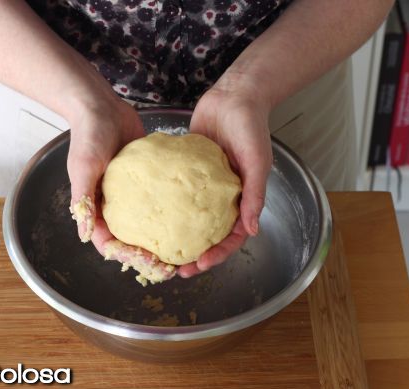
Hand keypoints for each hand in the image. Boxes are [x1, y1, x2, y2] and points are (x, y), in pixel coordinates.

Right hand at [67, 91, 175, 282]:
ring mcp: (133, 194)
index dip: (129, 258)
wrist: (101, 107)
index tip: (151, 263)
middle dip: (150, 256)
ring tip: (186, 249)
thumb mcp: (83, 167)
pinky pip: (161, 200)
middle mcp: (114, 206)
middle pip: (131, 240)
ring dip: (164, 239)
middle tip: (174, 265)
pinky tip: (193, 216)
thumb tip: (85, 234)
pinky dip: (173, 210)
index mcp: (96, 208)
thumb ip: (83, 200)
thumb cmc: (88, 136)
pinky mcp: (148, 180)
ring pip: (148, 225)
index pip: (110, 244)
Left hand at [178, 81, 272, 277]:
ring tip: (160, 251)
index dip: (218, 255)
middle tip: (176, 269)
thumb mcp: (258, 163)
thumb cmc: (252, 129)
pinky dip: (166, 205)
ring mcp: (204, 187)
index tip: (200, 265)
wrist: (234, 98)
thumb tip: (253, 230)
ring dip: (179, 236)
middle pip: (209, 235)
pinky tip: (149, 214)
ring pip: (191, 218)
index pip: (232, 237)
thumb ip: (256, 195)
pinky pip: (176, 193)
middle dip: (195, 255)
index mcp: (243, 200)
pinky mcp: (188, 172)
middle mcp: (223, 198)